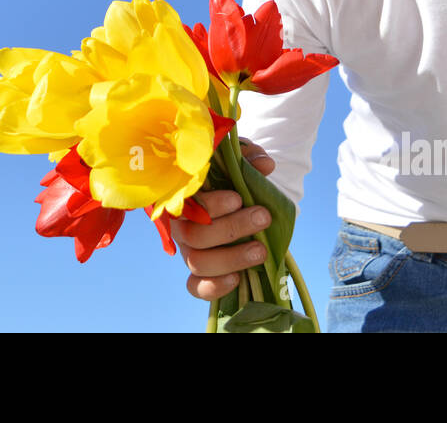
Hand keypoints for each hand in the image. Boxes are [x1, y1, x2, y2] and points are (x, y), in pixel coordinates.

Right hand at [171, 137, 276, 301]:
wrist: (237, 198)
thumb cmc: (232, 175)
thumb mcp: (240, 160)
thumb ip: (249, 158)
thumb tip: (265, 165)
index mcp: (184, 196)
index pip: (186, 203)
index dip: (210, 205)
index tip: (238, 198)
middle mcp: (181, 224)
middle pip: (194, 235)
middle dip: (232, 228)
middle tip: (263, 217)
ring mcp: (188, 249)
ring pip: (197, 262)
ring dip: (231, 258)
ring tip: (261, 250)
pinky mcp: (198, 272)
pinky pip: (195, 287)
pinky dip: (213, 287)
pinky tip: (237, 279)